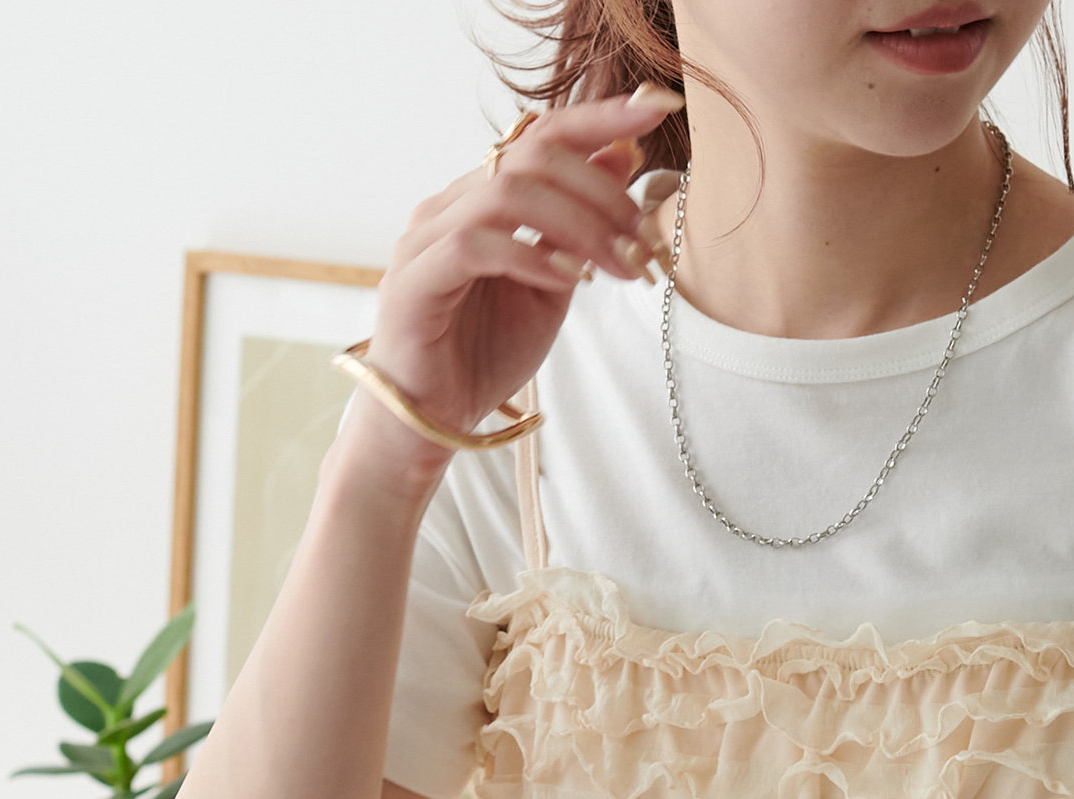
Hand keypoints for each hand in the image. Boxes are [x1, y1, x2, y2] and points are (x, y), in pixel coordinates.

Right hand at [335, 84, 682, 487]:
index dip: (601, 116)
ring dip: (579, 226)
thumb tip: (625, 157)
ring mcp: (426, 238)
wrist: (430, 418)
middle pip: (532, 154)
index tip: (660, 106)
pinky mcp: (414, 279)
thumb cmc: (485, 354)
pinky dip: (533, 257)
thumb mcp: (554, 285)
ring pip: (508, 192)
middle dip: (603, 192)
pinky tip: (571, 282)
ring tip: (619, 268)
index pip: (542, 135)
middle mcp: (451, 205)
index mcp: (482, 199)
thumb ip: (582, 227)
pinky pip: (476, 246)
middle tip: (644, 242)